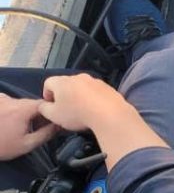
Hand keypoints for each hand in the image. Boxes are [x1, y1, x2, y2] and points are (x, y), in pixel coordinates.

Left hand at [0, 94, 59, 160]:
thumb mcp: (27, 144)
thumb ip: (46, 134)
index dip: (51, 113)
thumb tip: (59, 126)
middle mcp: (11, 100)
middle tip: (37, 129)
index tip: (53, 123)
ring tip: (19, 128)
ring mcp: (0, 100)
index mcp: (23, 109)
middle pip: (32, 103)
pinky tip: (7, 123)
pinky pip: (8, 103)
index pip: (45, 104)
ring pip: (20, 104)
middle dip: (37, 114)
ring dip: (24, 113)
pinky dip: (12, 110)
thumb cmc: (0, 146)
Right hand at [38, 74, 167, 169]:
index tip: (51, 106)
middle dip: (64, 95)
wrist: (109, 114)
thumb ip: (44, 109)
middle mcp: (78, 77)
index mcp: (62, 81)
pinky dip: (93, 98)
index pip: (48, 83)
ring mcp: (95, 81)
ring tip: (82, 111)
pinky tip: (95, 110)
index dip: (47, 95)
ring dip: (79, 96)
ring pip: (82, 87)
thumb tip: (44, 105)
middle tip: (66, 110)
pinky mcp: (108, 87)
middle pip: (66, 84)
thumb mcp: (54, 115)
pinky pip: (96, 91)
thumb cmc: (77, 114)